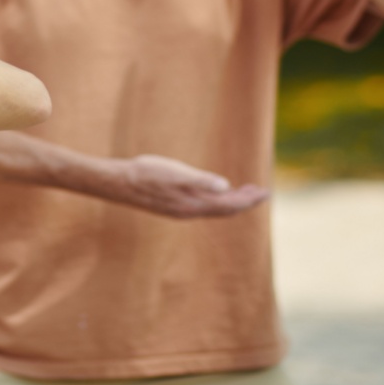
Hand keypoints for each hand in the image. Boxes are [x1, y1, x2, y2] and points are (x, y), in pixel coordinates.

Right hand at [102, 154, 269, 218]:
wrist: (118, 183)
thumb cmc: (146, 174)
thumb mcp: (175, 172)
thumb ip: (200, 180)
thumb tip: (225, 187)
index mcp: (193, 204)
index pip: (229, 205)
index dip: (249, 200)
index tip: (265, 192)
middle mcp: (189, 212)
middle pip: (224, 210)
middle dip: (244, 201)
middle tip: (261, 192)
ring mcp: (180, 211)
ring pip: (214, 210)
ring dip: (231, 202)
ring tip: (244, 193)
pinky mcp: (172, 207)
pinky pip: (203, 208)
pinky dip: (216, 202)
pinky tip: (214, 194)